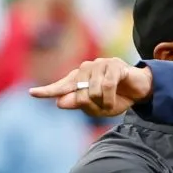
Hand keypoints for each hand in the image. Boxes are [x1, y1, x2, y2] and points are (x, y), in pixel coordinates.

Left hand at [28, 58, 153, 116]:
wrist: (140, 89)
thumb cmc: (117, 97)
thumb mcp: (98, 106)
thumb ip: (79, 103)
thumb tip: (59, 102)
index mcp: (79, 79)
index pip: (61, 87)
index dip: (47, 91)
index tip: (33, 93)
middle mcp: (86, 69)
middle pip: (80, 95)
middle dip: (93, 107)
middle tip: (104, 106)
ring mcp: (99, 65)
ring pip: (93, 92)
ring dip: (104, 103)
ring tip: (112, 101)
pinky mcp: (113, 65)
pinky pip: (107, 86)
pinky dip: (111, 99)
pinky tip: (116, 100)